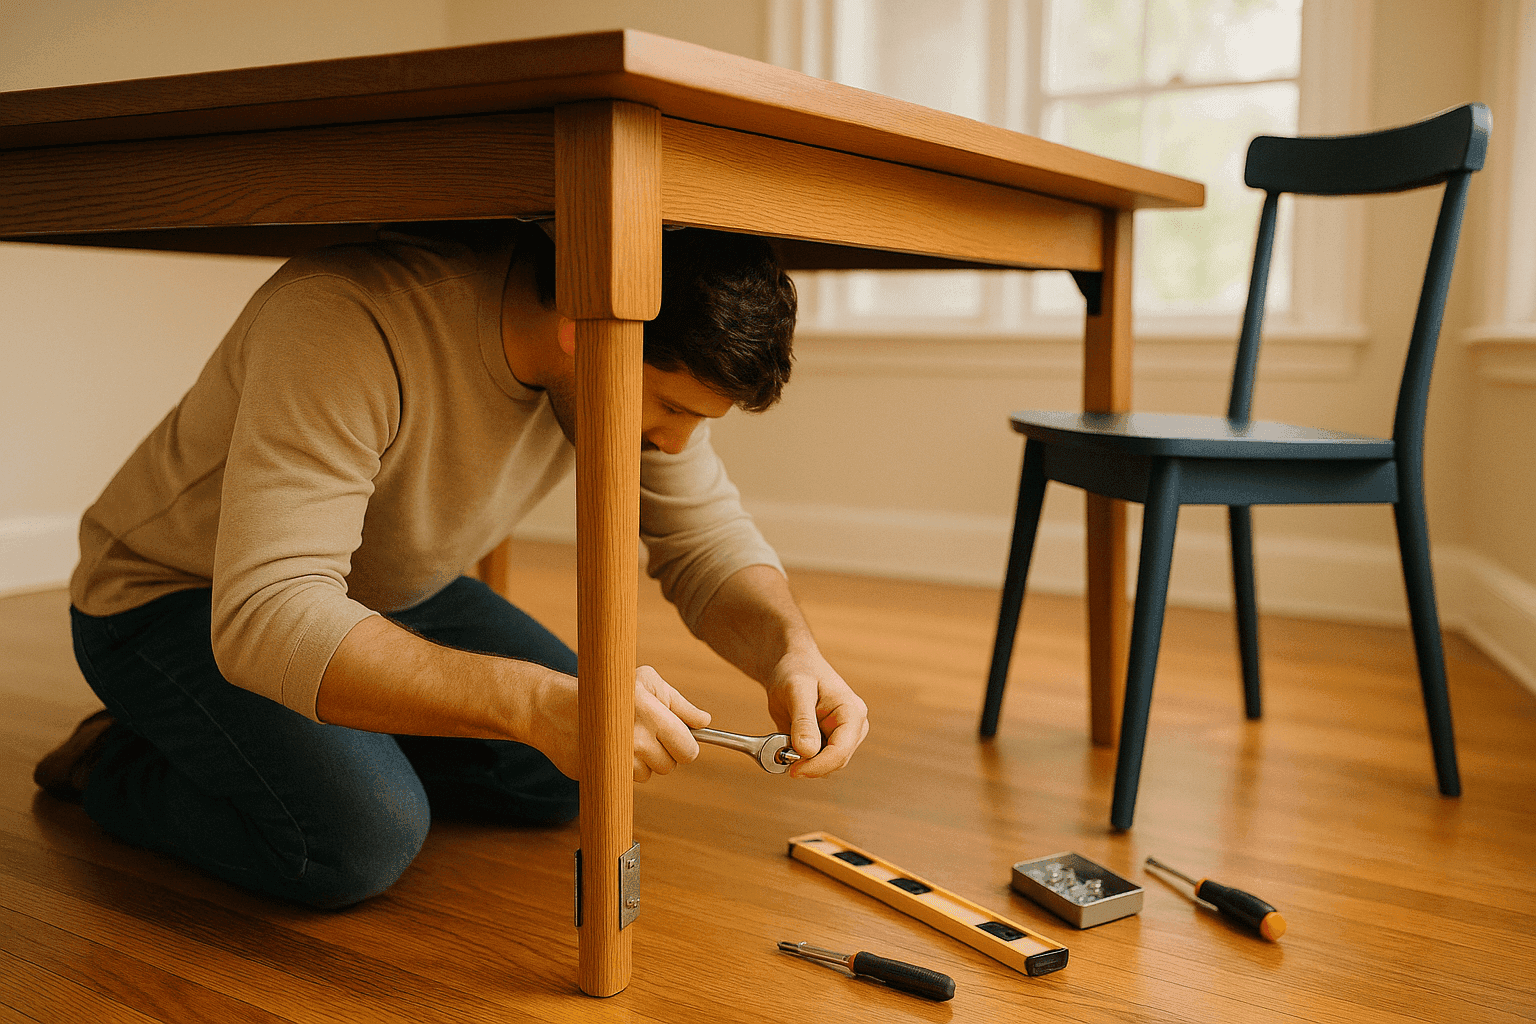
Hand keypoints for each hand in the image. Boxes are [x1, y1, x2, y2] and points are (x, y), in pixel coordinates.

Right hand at [526, 665, 710, 782]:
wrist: (553, 706)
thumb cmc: (606, 689)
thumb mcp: (645, 682)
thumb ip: (679, 703)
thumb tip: (704, 722)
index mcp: (651, 713)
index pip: (688, 749)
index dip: (686, 747)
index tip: (679, 740)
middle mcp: (636, 739)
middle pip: (671, 766)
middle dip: (664, 753)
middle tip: (647, 734)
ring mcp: (618, 760)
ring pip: (649, 775)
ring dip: (642, 762)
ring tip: (624, 738)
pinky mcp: (603, 774)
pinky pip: (628, 781)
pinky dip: (624, 770)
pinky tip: (611, 750)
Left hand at [764, 652, 868, 778]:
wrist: (792, 665)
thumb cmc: (797, 670)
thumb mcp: (797, 691)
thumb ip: (803, 721)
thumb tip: (808, 751)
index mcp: (852, 712)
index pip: (841, 751)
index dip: (817, 765)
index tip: (793, 769)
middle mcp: (853, 727)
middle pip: (836, 762)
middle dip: (809, 764)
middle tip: (781, 755)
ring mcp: (842, 736)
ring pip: (826, 765)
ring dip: (804, 762)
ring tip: (783, 742)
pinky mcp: (829, 741)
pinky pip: (817, 760)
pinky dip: (801, 758)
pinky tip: (788, 743)